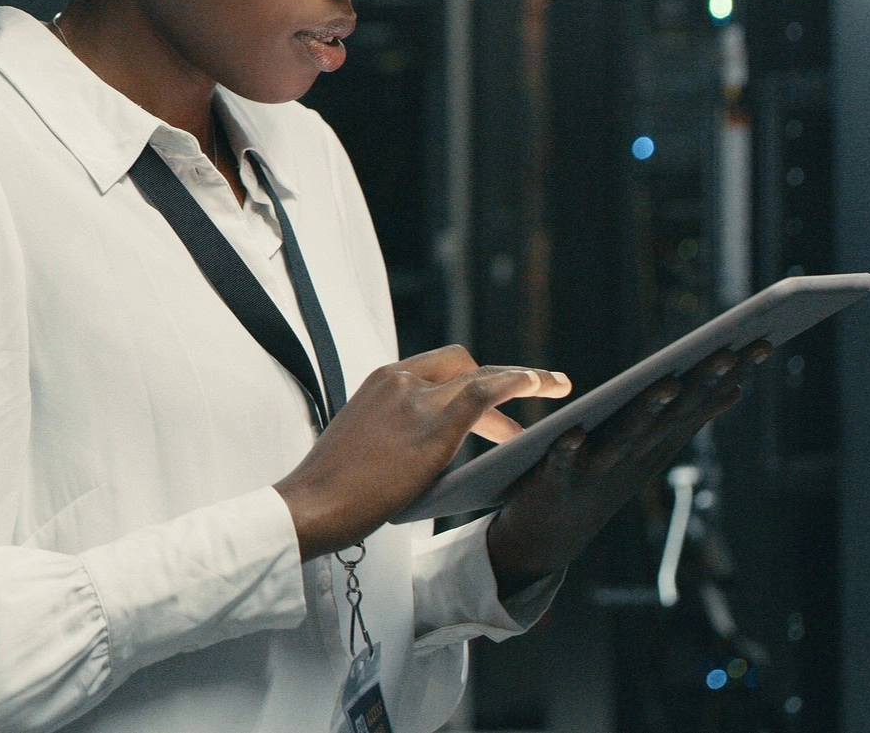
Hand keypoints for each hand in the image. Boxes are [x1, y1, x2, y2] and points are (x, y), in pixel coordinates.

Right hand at [275, 346, 571, 560]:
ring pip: (481, 374)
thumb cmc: (334, 490)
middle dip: (502, 375)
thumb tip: (430, 451)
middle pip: (462, 365)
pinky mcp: (433, 422)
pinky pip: (486, 390)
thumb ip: (397, 434)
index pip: (435, 369)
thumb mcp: (366, 445)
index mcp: (378, 382)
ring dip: (523, 379)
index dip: (470, 379)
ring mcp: (415, 397)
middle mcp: (397, 379)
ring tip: (556, 388)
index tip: (492, 397)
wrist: (313, 505)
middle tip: (538, 388)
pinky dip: (516, 382)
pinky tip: (538, 386)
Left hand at [484, 340, 774, 596]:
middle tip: (729, 352)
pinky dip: (567, 451)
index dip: (727, 374)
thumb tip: (736, 386)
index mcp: (656, 443)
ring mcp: (597, 470)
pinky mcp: (555, 482)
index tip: (763, 342)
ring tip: (668, 385)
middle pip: (671, 416)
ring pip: (625, 437)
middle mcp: (634, 455)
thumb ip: (687, 418)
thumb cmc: (605, 479)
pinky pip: (561, 464)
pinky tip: (571, 434)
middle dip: (700, 384)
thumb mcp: (651, 448)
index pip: (697, 402)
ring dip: (646, 412)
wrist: (553, 535)